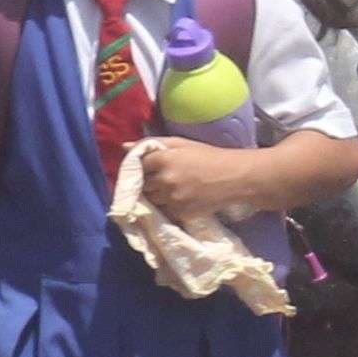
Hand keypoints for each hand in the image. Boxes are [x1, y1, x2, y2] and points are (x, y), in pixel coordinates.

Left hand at [139, 138, 261, 224]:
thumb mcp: (181, 143)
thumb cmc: (208, 156)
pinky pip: (164, 211)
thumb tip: (124, 146)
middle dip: (147, 182)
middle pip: (142, 184)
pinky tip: (176, 199)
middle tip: (158, 179)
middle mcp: (164, 180)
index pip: (138, 165)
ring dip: (155, 196)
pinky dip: (166, 206)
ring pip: (151, 200)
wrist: (234, 177)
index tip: (147, 167)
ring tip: (168, 189)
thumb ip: (151, 144)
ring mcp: (172, 198)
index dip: (141, 166)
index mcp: (163, 159)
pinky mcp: (180, 213)